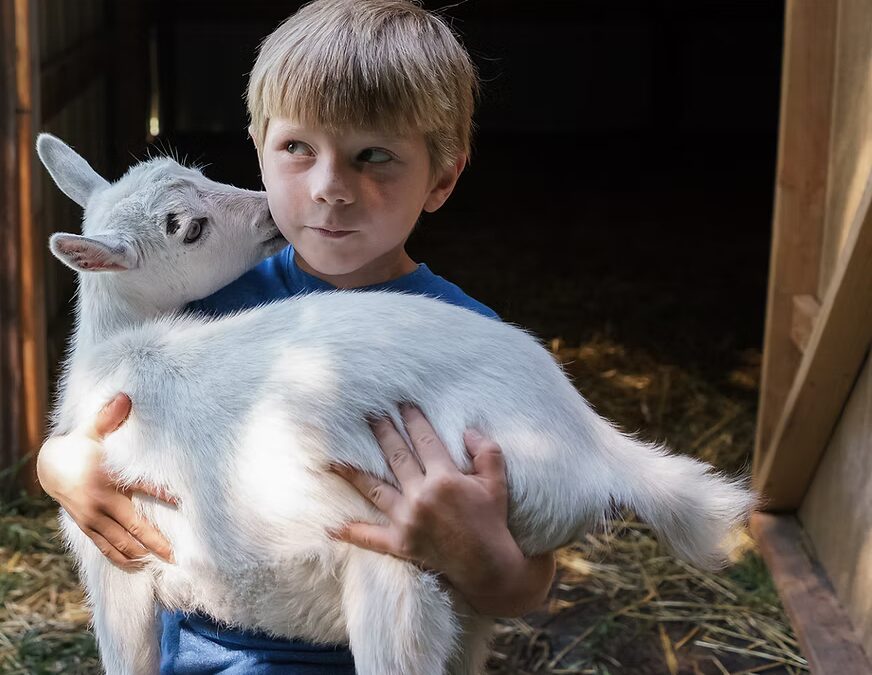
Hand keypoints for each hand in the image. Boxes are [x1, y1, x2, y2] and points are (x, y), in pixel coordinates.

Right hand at [37, 393, 175, 568]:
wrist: (50, 467)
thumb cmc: (82, 446)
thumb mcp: (93, 430)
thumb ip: (110, 417)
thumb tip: (126, 396)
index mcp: (109, 478)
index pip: (141, 486)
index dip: (163, 494)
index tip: (184, 502)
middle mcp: (103, 502)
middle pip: (135, 525)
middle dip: (156, 541)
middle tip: (177, 555)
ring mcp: (94, 518)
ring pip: (121, 542)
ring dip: (142, 554)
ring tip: (164, 563)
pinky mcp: (87, 526)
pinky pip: (106, 547)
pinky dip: (121, 558)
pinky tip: (137, 566)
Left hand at [329, 404, 554, 615]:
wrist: (489, 568)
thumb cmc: (492, 522)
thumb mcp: (497, 482)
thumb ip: (486, 452)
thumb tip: (468, 431)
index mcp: (445, 478)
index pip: (424, 440)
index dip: (413, 420)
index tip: (402, 404)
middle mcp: (421, 496)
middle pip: (395, 456)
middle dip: (382, 432)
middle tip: (369, 414)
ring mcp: (407, 520)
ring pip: (374, 489)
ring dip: (353, 472)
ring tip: (335, 458)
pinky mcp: (400, 544)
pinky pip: (369, 537)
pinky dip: (350, 532)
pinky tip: (330, 526)